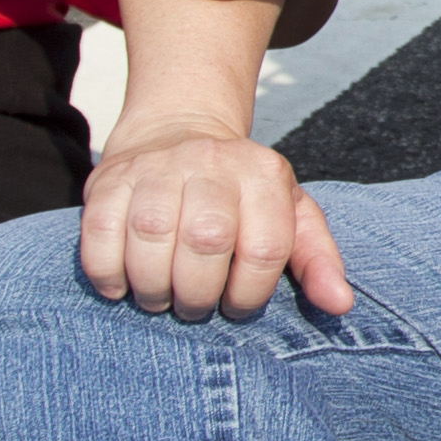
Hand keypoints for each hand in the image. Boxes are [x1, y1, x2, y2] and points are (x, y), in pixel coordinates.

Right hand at [81, 116, 350, 320]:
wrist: (176, 133)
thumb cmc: (239, 194)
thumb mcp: (289, 213)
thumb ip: (317, 259)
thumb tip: (341, 305)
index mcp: (264, 174)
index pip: (267, 247)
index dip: (250, 293)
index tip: (237, 307)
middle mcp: (213, 163)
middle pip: (207, 240)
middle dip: (198, 294)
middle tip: (193, 307)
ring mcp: (157, 168)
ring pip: (151, 235)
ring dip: (153, 287)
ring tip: (159, 299)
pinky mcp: (108, 180)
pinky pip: (99, 233)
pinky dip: (107, 272)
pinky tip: (121, 287)